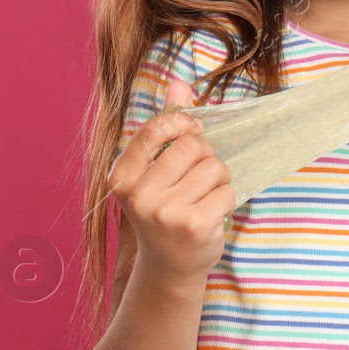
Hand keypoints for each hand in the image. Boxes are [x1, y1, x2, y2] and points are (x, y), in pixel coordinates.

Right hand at [107, 79, 234, 283]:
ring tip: (203, 198)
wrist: (168, 266)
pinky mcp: (194, 226)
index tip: (193, 130)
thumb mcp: (155, 170)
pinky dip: (226, 198)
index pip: (154, 129)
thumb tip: (178, 83)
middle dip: (204, 156)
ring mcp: (165, 212)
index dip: (181, 123)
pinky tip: (211, 214)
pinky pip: (226, 190)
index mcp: (122, 176)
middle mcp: (139, 195)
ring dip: (218, 179)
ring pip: (214, 167)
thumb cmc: (163, 211)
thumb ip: (165, 127)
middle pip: (191, 145)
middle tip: (197, 179)